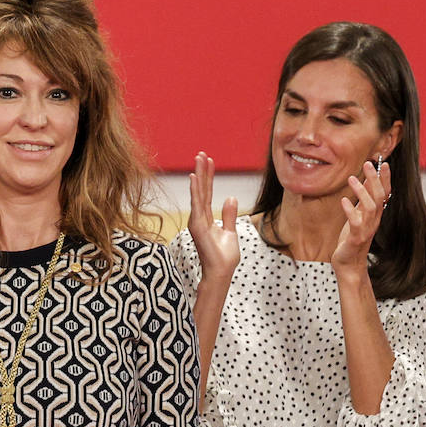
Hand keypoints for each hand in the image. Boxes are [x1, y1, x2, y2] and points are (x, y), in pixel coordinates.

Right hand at [187, 151, 238, 283]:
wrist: (221, 273)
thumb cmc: (224, 257)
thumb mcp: (230, 231)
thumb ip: (228, 215)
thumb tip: (230, 197)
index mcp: (206, 218)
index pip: (207, 193)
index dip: (208, 176)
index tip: (209, 161)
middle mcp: (199, 217)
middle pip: (201, 190)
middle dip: (202, 171)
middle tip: (201, 153)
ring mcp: (197, 221)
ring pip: (198, 193)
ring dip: (199, 175)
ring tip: (199, 159)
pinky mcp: (197, 226)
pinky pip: (197, 204)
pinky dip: (196, 190)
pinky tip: (195, 177)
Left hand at [333, 159, 390, 271]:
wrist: (349, 265)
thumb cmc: (351, 240)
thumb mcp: (358, 217)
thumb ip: (362, 202)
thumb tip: (365, 183)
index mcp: (375, 215)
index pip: (385, 194)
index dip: (385, 179)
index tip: (383, 163)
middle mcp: (374, 221)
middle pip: (379, 197)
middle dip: (375, 179)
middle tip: (368, 163)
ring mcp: (366, 230)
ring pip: (370, 207)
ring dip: (361, 191)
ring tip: (351, 178)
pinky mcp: (356, 238)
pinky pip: (356, 222)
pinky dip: (350, 210)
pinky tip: (344, 200)